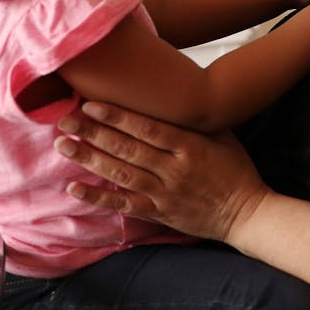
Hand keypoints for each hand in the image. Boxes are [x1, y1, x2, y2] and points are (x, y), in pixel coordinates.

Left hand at [55, 102, 267, 241]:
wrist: (246, 212)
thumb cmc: (235, 169)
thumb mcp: (223, 136)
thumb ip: (195, 121)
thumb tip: (172, 96)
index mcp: (190, 146)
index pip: (147, 128)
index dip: (117, 116)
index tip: (91, 105)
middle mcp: (174, 169)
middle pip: (127, 148)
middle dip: (93, 133)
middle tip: (65, 121)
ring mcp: (164, 192)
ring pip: (120, 174)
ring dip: (89, 159)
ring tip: (64, 146)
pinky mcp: (158, 211)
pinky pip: (124, 204)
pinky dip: (98, 197)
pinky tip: (75, 187)